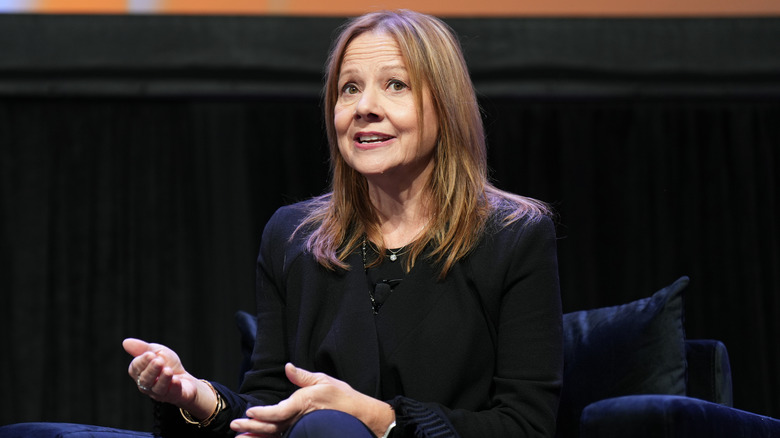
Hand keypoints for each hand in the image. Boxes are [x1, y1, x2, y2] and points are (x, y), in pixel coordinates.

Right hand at [123, 338, 208, 414]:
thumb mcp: (157, 351)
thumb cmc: (168, 364)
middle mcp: (148, 385)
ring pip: (158, 389)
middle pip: (145, 380)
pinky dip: (174, 387)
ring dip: (163, 379)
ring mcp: (160, 393)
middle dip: (152, 370)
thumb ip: (142, 348)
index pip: (136, 369)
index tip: (150, 354)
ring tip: (168, 371)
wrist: (186, 377)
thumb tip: (126, 342)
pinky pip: (172, 393)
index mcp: (140, 373)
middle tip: (159, 362)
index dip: (142, 362)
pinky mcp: (174, 396)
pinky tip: (176, 380)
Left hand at [230, 363, 393, 436]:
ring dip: (258, 435)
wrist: (360, 416)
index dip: (263, 413)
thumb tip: (288, 367)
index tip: (250, 412)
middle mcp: (300, 419)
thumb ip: (303, 376)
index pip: (279, 412)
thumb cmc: (343, 398)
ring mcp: (301, 428)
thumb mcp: (324, 381)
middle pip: (272, 426)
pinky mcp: (303, 432)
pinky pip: (284, 437)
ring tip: (241, 436)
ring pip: (276, 434)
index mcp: (303, 404)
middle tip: (236, 426)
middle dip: (252, 427)